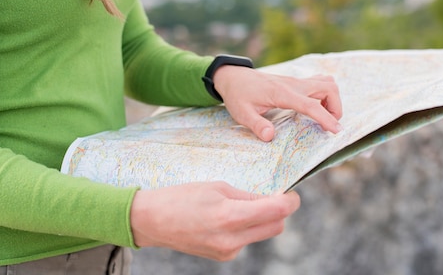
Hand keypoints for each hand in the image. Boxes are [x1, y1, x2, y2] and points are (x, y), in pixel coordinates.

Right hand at [130, 182, 300, 260]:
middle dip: (279, 212)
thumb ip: (247, 196)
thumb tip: (271, 199)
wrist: (151, 221)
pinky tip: (228, 218)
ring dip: (262, 220)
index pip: (276, 212)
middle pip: (276, 227)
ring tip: (244, 206)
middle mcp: (232, 239)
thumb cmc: (182, 197)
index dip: (290, 201)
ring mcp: (227, 251)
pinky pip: (246, 241)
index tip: (291, 194)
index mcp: (230, 216)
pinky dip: (246, 228)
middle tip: (272, 196)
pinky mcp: (223, 256)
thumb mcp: (217, 187)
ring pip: (262, 234)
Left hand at [213, 66, 342, 140]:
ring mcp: (297, 81)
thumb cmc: (238, 95)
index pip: (311, 105)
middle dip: (336, 108)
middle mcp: (294, 84)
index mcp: (282, 93)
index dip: (326, 117)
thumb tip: (270, 136)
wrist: (234, 76)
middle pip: (328, 88)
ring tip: (323, 115)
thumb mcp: (242, 113)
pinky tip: (316, 106)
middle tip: (328, 125)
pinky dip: (326, 93)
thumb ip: (256, 125)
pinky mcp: (297, 81)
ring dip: (332, 99)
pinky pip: (320, 81)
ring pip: (327, 82)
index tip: (337, 130)